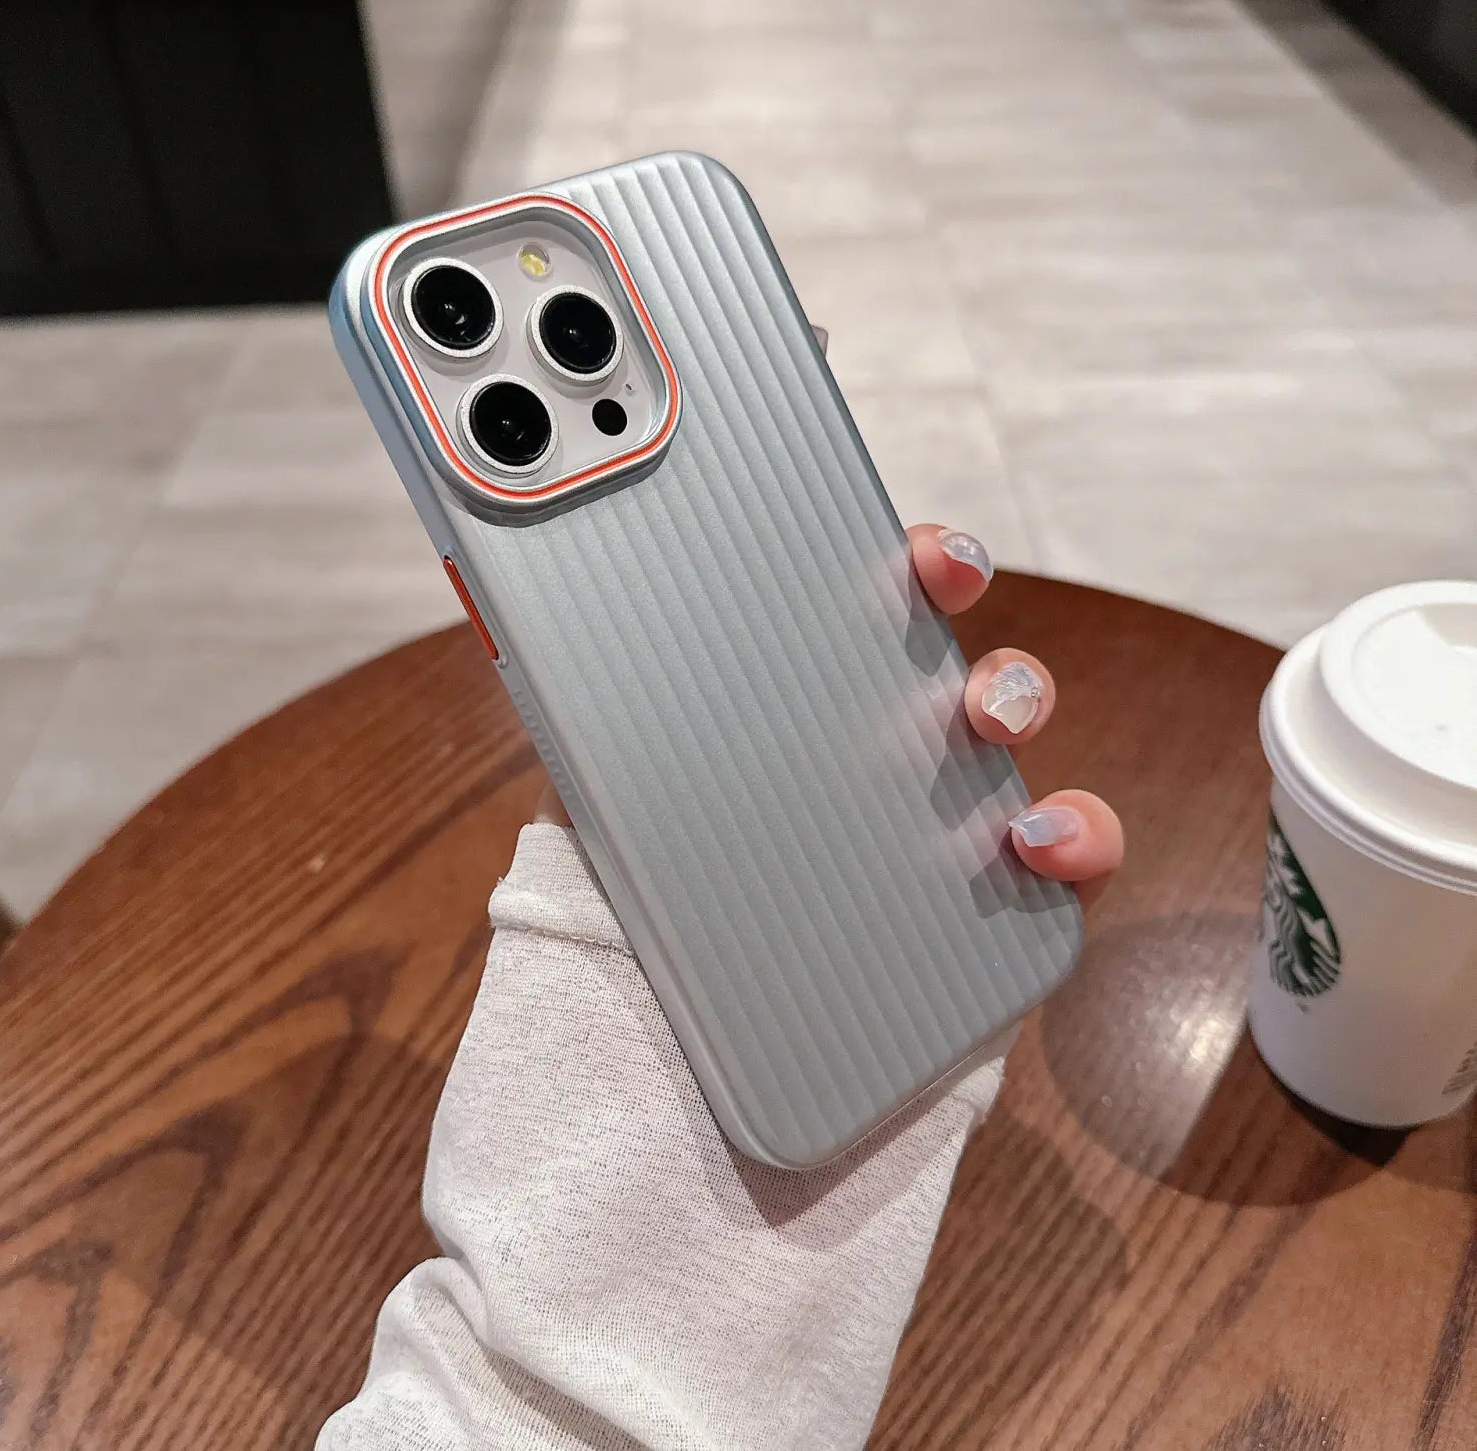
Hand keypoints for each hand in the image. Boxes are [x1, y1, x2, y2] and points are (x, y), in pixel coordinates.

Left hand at [536, 522, 1123, 907]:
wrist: (685, 1085)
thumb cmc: (648, 936)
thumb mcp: (603, 818)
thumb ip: (590, 735)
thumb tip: (536, 624)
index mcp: (796, 709)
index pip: (852, 604)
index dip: (887, 551)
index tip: (898, 527)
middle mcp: (878, 752)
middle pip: (934, 634)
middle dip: (956, 587)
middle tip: (940, 575)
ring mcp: (942, 821)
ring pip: (1013, 735)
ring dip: (1019, 695)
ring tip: (984, 718)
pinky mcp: (995, 912)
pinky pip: (1065, 866)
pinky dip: (1075, 840)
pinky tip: (1033, 845)